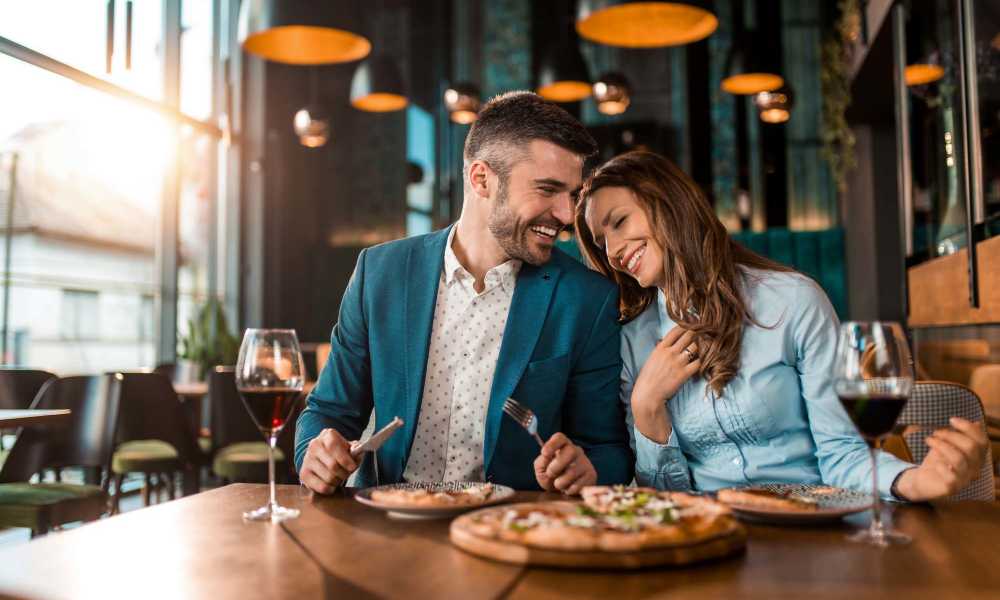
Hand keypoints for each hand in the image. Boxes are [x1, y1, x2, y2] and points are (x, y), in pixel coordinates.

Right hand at [299, 428, 358, 493]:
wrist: (323, 458)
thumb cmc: (340, 453)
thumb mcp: (350, 449)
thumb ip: (356, 450)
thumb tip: (357, 454)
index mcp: (327, 435)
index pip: (333, 446)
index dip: (345, 459)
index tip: (352, 467)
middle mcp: (314, 445)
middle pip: (332, 465)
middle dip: (344, 473)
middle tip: (347, 473)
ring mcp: (307, 459)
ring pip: (328, 477)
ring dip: (338, 481)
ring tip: (339, 477)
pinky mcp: (303, 474)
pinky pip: (322, 487)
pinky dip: (331, 489)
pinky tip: (332, 484)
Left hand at [533, 432, 596, 495]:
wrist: (564, 491)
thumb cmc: (552, 476)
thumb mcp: (542, 469)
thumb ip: (541, 463)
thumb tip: (547, 458)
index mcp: (563, 445)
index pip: (560, 437)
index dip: (552, 444)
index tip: (544, 453)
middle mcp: (576, 451)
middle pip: (571, 451)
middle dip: (557, 465)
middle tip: (550, 474)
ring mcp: (585, 463)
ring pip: (573, 471)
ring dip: (560, 482)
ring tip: (558, 484)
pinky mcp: (591, 475)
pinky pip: (579, 484)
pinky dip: (569, 490)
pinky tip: (568, 488)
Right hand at [630, 326, 700, 442]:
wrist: (648, 394)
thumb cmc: (647, 378)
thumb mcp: (651, 359)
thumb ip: (659, 349)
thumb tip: (664, 342)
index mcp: (660, 347)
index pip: (676, 330)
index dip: (686, 326)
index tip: (692, 324)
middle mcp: (670, 352)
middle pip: (689, 335)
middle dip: (697, 333)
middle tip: (702, 334)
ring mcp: (678, 362)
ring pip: (696, 347)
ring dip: (700, 347)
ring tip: (703, 349)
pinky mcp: (684, 373)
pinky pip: (698, 363)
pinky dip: (701, 362)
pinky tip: (700, 363)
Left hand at [893, 417, 987, 500]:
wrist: (923, 479)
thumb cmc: (938, 460)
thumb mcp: (948, 444)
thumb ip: (961, 435)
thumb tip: (977, 423)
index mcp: (977, 457)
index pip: (982, 441)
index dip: (968, 428)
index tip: (951, 420)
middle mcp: (975, 469)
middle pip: (971, 447)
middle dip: (951, 435)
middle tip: (936, 432)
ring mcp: (965, 479)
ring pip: (959, 459)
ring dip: (941, 445)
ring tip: (929, 440)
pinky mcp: (952, 488)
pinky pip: (950, 476)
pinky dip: (940, 465)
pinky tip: (934, 461)